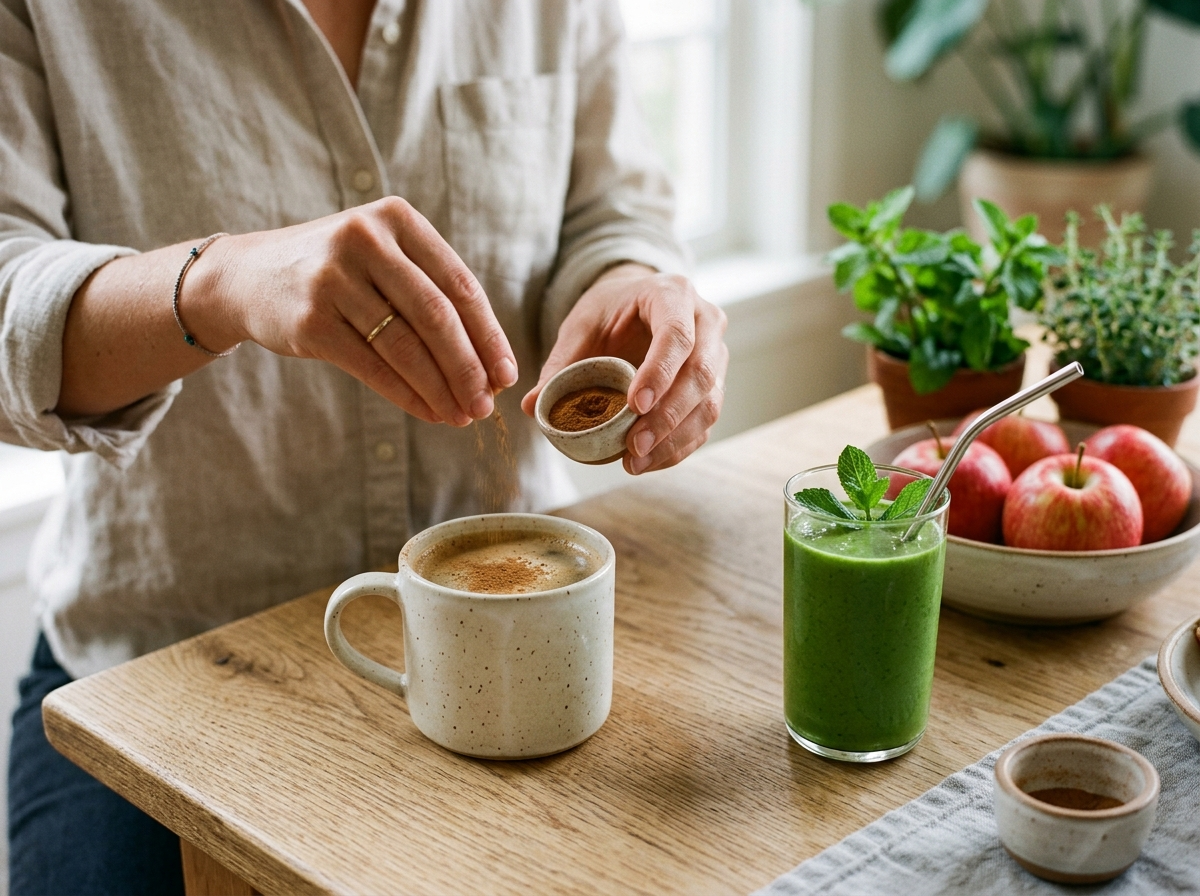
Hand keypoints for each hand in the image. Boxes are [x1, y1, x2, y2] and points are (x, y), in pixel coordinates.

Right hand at [194, 198, 517, 424]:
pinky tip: (428, 412)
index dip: (488, 335)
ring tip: (462, 415)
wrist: (247, 277)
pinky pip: (373, 367)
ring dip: (440, 388)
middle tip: (486, 404)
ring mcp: (334, 279)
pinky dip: (407, 396)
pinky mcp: (311, 321)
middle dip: (468, 368)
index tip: (507, 374)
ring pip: (406, 346)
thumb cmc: (336, 273)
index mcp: (396, 219)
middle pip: (437, 317)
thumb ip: (431, 292)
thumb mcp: (382, 258)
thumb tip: (489, 363)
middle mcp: (366, 240)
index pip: (460, 285)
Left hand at [522, 264, 727, 473]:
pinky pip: (705, 423)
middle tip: (634, 446)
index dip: (659, 373)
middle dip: (668, 417)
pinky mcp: (715, 385)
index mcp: (673, 295)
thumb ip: (560, 363)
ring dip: (674, 439)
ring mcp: (717, 355)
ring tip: (635, 461)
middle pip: (701, 374)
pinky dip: (678, 447)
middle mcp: (706, 322)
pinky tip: (648, 461)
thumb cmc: (609, 311)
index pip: (677, 335)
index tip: (634, 406)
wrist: (637, 304)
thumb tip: (532, 405)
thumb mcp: (581, 325)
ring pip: (709, 403)